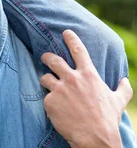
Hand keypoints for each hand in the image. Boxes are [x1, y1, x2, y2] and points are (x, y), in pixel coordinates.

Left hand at [40, 29, 132, 147]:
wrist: (95, 140)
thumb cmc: (107, 120)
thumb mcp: (118, 102)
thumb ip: (123, 89)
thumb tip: (125, 81)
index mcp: (88, 74)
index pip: (78, 50)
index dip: (70, 39)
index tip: (65, 32)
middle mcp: (72, 78)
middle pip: (53, 60)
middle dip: (47, 57)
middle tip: (45, 57)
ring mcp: (59, 89)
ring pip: (45, 77)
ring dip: (45, 80)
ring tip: (46, 84)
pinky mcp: (50, 102)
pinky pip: (45, 97)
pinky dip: (49, 101)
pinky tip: (55, 108)